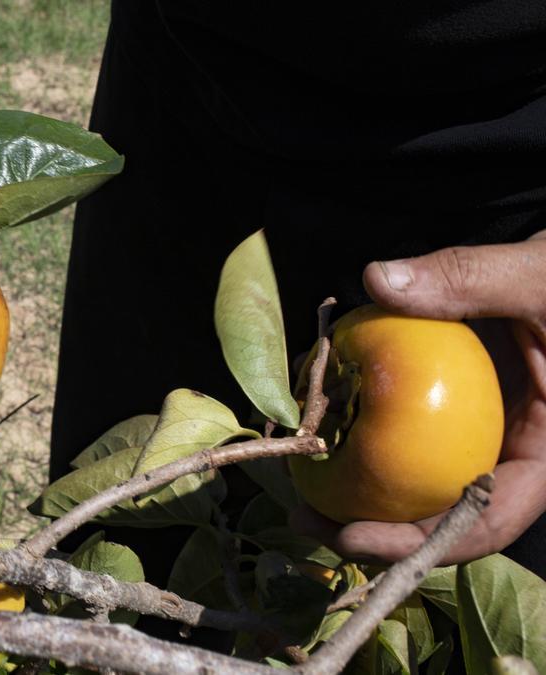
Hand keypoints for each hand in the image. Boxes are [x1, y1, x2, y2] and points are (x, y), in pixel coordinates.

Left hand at [291, 232, 545, 564]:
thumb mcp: (534, 275)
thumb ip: (467, 277)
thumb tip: (379, 281)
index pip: (487, 521)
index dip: (421, 543)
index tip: (353, 537)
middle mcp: (510, 454)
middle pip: (440, 515)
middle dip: (371, 530)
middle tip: (304, 517)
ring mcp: (478, 434)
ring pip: (416, 479)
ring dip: (355, 484)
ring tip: (296, 478)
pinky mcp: (450, 409)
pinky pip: (402, 428)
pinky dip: (358, 426)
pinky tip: (314, 414)